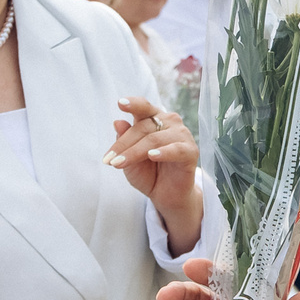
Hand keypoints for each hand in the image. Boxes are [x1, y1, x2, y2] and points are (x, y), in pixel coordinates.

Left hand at [103, 98, 202, 242]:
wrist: (166, 196)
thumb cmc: (148, 173)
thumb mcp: (129, 158)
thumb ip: (124, 141)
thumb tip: (117, 121)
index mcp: (154, 119)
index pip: (143, 107)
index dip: (133, 104)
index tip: (120, 103)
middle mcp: (169, 122)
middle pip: (143, 128)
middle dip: (123, 145)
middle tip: (109, 160)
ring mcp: (182, 135)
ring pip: (154, 139)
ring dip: (134, 152)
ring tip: (119, 164)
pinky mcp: (191, 151)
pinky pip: (176, 149)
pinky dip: (163, 152)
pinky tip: (152, 155)